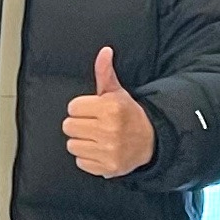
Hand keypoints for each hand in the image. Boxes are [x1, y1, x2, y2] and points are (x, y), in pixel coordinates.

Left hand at [61, 46, 156, 178]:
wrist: (150, 141)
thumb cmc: (128, 114)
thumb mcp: (117, 92)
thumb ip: (105, 72)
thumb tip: (104, 51)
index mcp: (110, 108)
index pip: (72, 107)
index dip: (81, 108)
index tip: (93, 111)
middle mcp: (109, 130)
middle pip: (68, 126)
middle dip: (79, 124)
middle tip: (93, 124)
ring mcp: (108, 150)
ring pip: (72, 145)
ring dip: (81, 142)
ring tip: (96, 138)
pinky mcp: (108, 167)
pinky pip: (80, 162)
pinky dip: (87, 158)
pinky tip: (100, 150)